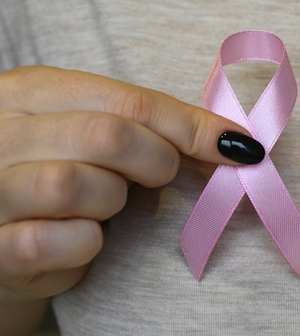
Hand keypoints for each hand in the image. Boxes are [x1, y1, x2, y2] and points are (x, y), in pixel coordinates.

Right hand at [0, 66, 257, 299]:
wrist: (2, 233)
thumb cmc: (62, 172)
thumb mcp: (94, 131)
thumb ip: (150, 126)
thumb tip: (238, 143)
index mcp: (31, 91)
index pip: (129, 100)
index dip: (192, 126)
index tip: (240, 148)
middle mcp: (0, 133)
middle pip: (107, 135)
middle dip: (155, 161)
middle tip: (159, 176)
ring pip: (74, 184)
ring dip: (110, 201)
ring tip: (105, 205)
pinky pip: (53, 241)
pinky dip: (84, 244)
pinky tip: (84, 240)